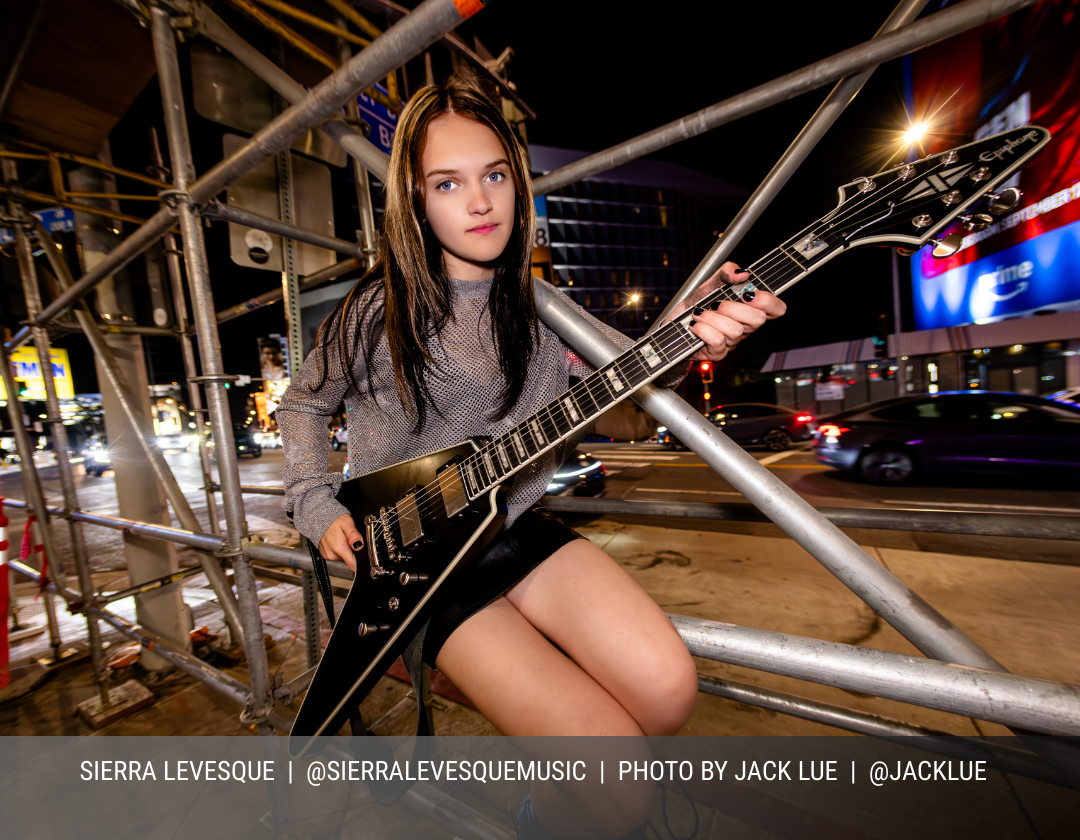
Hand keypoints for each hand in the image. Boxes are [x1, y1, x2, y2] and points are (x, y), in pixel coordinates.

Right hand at [319, 512, 364, 571]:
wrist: (320, 518)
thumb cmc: (334, 520)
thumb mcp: (347, 523)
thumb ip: (354, 535)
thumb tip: (360, 546)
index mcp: (339, 548)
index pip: (353, 565)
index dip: (360, 562)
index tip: (362, 556)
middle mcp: (332, 555)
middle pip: (349, 562)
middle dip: (353, 554)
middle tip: (352, 542)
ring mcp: (328, 556)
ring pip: (343, 560)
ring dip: (346, 552)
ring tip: (344, 541)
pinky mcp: (325, 556)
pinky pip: (336, 557)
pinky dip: (340, 552)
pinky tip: (339, 543)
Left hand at [666, 262, 785, 362]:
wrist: (674, 322)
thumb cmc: (697, 303)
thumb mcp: (711, 283)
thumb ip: (727, 272)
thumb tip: (742, 274)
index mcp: (750, 308)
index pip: (776, 309)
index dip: (769, 301)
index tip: (750, 294)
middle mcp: (745, 327)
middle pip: (757, 320)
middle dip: (734, 308)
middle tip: (716, 304)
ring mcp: (732, 342)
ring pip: (734, 331)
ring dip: (712, 318)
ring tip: (699, 313)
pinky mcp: (717, 353)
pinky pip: (717, 341)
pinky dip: (703, 329)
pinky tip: (695, 325)